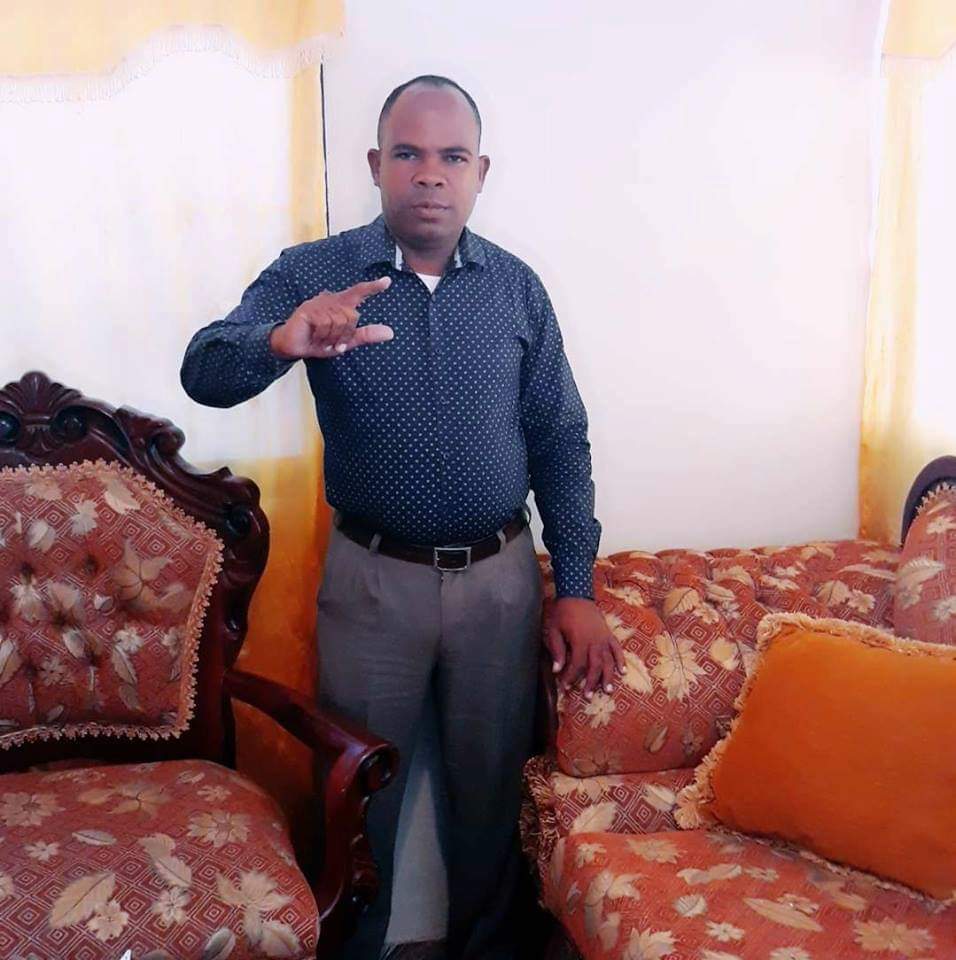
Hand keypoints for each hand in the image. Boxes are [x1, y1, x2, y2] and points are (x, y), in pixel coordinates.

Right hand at [270, 276, 393, 359]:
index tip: (387, 282)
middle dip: (345, 335)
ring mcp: (319, 303)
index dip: (372, 288)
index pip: (358, 292)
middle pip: (352, 316)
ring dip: (333, 337)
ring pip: (340, 321)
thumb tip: (390, 333)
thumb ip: (366, 335)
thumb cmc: (317, 341)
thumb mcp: (346, 341)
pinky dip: (323, 336)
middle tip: (334, 343)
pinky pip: (326, 324)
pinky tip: (315, 337)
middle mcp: (330, 300)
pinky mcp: (309, 310)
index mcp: (340, 305)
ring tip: (323, 340)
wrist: (292, 347)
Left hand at [544, 597, 624, 697]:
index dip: (571, 677)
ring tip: (608, 690)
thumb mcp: (554, 630)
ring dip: (608, 676)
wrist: (576, 594)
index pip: (577, 665)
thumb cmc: (563, 612)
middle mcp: (595, 641)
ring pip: (608, 661)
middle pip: (595, 666)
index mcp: (580, 641)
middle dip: (591, 683)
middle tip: (589, 697)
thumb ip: (557, 650)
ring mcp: (604, 638)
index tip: (565, 687)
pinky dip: (621, 660)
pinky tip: (622, 671)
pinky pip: (617, 649)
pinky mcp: (609, 634)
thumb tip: (556, 670)